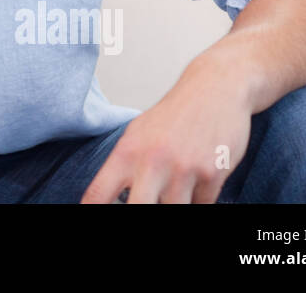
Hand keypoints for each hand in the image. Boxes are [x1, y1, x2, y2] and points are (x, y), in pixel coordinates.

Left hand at [80, 55, 252, 203]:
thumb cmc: (173, 116)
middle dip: (139, 212)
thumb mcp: (137, 134)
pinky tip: (198, 183)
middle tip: (145, 202)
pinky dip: (199, 200)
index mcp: (127, 151)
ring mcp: (184, 168)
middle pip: (137, 209)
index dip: (92, 210)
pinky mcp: (213, 174)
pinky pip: (203, 206)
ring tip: (175, 189)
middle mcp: (152, 160)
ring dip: (175, 205)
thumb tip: (108, 199)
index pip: (99, 193)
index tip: (91, 216)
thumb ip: (124, 167)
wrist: (214, 89)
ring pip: (174, 211)